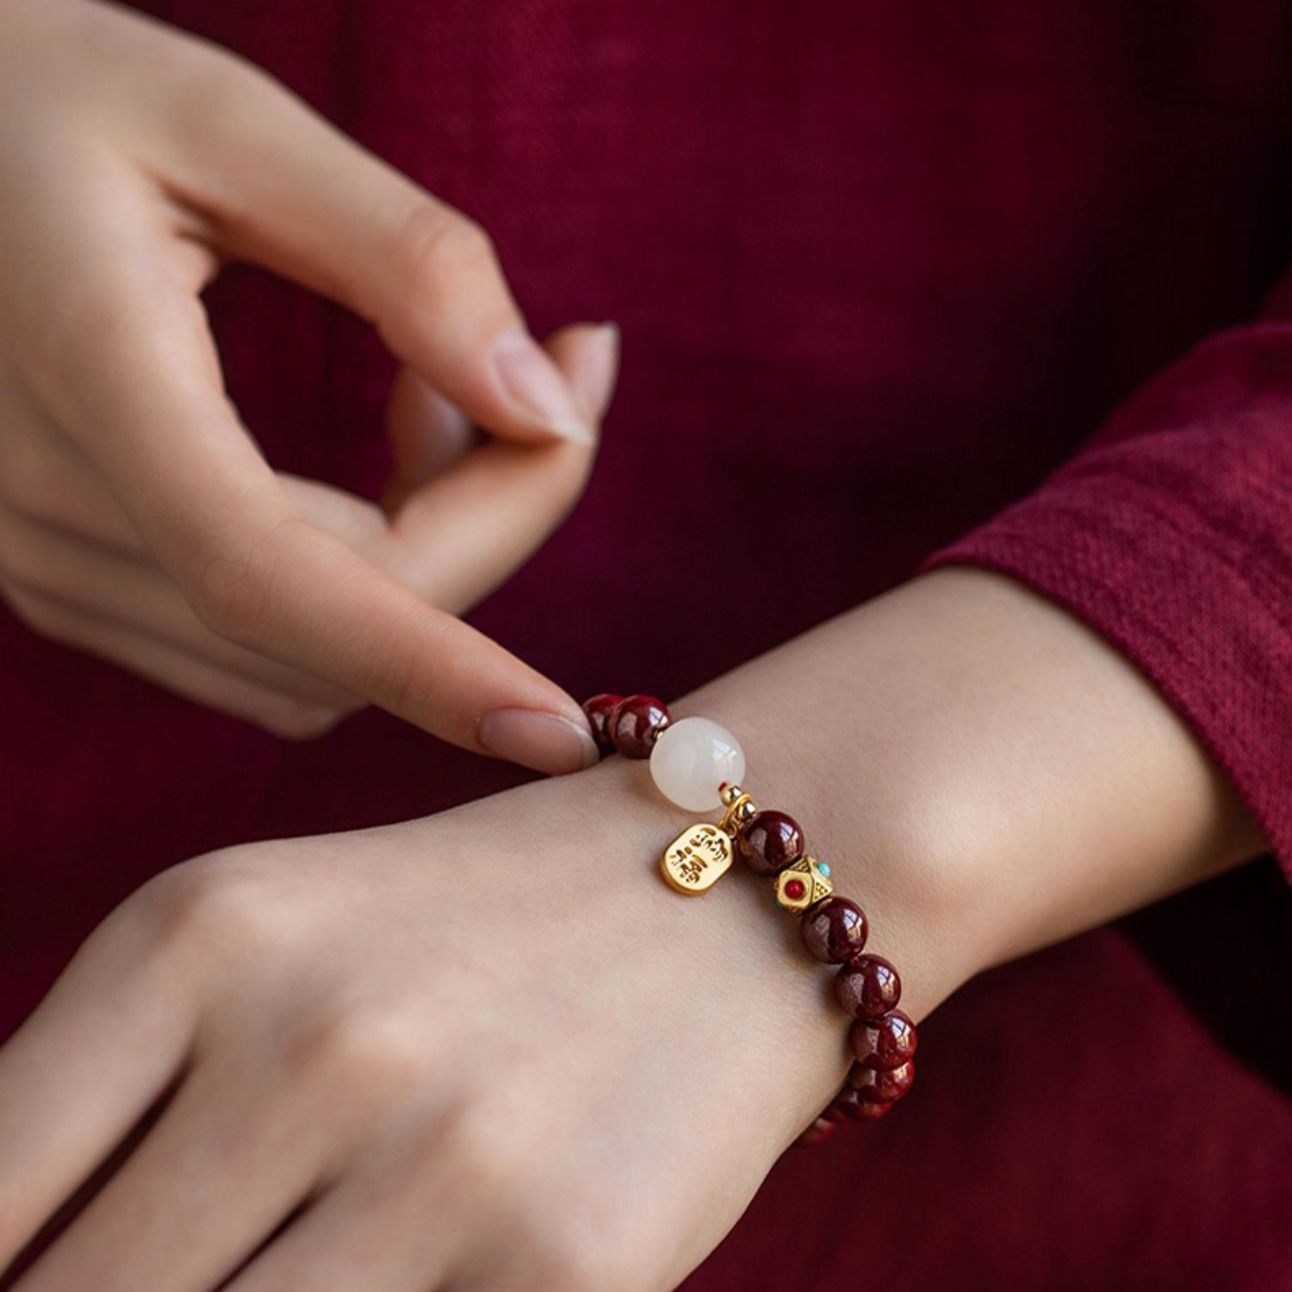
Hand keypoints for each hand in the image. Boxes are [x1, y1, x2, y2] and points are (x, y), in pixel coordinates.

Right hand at [0, 0, 613, 769]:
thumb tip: (546, 407)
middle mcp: (49, 509)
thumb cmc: (45, 99)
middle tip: (566, 372)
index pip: (270, 586)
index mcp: (88, 379)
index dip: (429, 669)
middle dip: (494, 520)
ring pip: (312, 654)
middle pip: (337, 616)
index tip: (561, 727)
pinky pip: (268, 640)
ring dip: (440, 548)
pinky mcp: (72, 574)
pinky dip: (374, 577)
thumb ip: (405, 262)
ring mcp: (49, 561)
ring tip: (449, 389)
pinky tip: (390, 452)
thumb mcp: (226, 118)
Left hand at [0, 757, 913, 1291]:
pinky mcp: (565, 1262)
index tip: (44, 1271)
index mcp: (201, 931)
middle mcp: (312, 1034)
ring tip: (301, 1263)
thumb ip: (116, 1106)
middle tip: (204, 1261)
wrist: (722, 890)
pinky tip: (398, 1274)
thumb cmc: (474, 926)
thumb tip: (19, 1261)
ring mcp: (442, 1157)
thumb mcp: (274, 945)